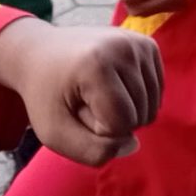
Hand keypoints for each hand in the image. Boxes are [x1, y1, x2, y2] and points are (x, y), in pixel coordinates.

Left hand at [0, 16, 162, 168]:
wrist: (39, 53)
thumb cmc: (45, 96)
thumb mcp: (55, 134)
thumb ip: (92, 152)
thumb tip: (134, 144)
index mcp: (97, 65)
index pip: (121, 125)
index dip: (98, 131)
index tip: (74, 111)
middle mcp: (124, 47)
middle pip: (140, 115)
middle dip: (114, 121)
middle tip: (85, 103)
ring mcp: (138, 43)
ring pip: (151, 105)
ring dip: (127, 112)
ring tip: (98, 95)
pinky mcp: (148, 44)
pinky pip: (157, 90)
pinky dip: (138, 99)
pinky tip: (115, 87)